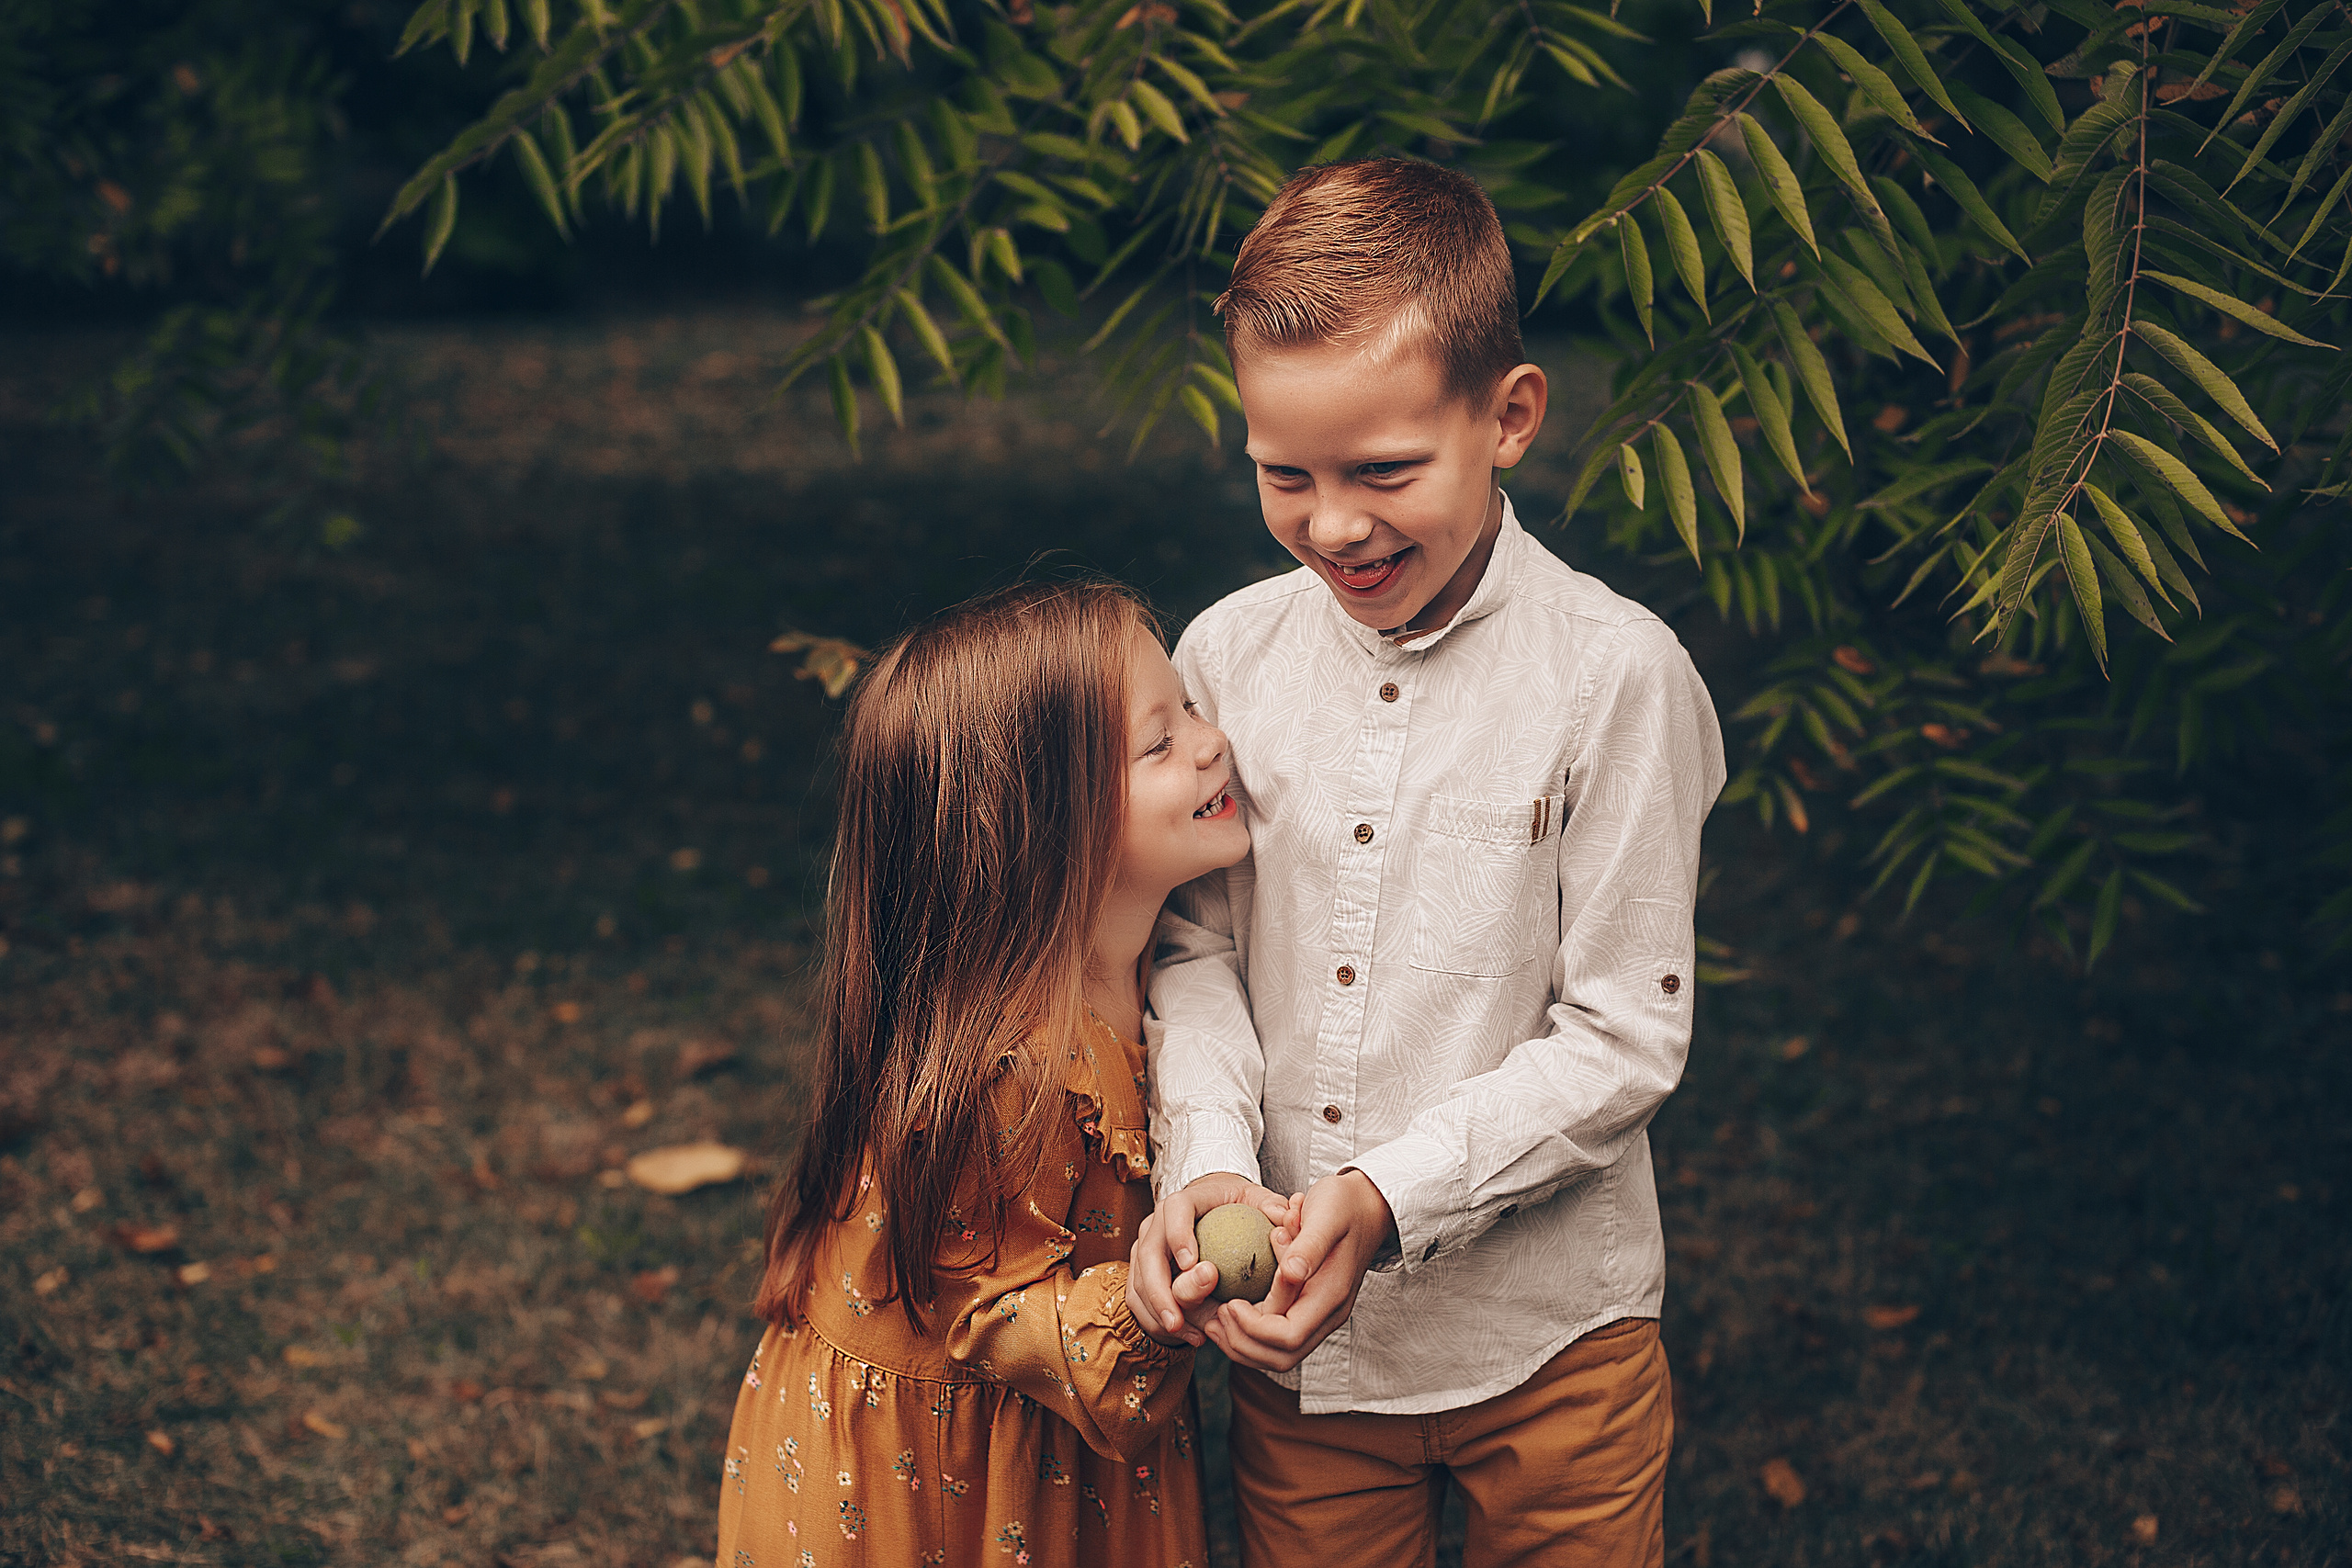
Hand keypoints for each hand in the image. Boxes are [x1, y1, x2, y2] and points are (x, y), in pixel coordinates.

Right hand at [1129, 1172, 1297, 1346]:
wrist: (1209, 1211)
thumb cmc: (1235, 1208)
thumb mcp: (1256, 1201)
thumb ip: (1272, 1207)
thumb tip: (1285, 1215)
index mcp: (1185, 1201)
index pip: (1175, 1210)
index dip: (1179, 1235)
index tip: (1191, 1263)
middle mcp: (1158, 1223)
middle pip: (1148, 1253)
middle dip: (1159, 1289)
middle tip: (1176, 1319)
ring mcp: (1145, 1247)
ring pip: (1138, 1280)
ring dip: (1156, 1311)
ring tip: (1181, 1333)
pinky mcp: (1141, 1270)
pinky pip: (1138, 1298)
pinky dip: (1157, 1319)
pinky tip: (1187, 1335)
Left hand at [1205, 1168, 1393, 1372]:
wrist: (1368, 1206)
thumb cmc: (1344, 1204)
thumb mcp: (1326, 1213)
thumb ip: (1309, 1245)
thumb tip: (1290, 1273)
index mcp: (1331, 1295)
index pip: (1289, 1336)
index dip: (1253, 1328)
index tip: (1229, 1303)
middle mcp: (1329, 1314)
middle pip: (1282, 1357)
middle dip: (1242, 1344)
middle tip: (1214, 1317)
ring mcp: (1322, 1317)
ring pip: (1279, 1356)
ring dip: (1243, 1345)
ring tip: (1214, 1320)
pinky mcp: (1311, 1311)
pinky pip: (1280, 1340)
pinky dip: (1251, 1336)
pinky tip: (1230, 1314)